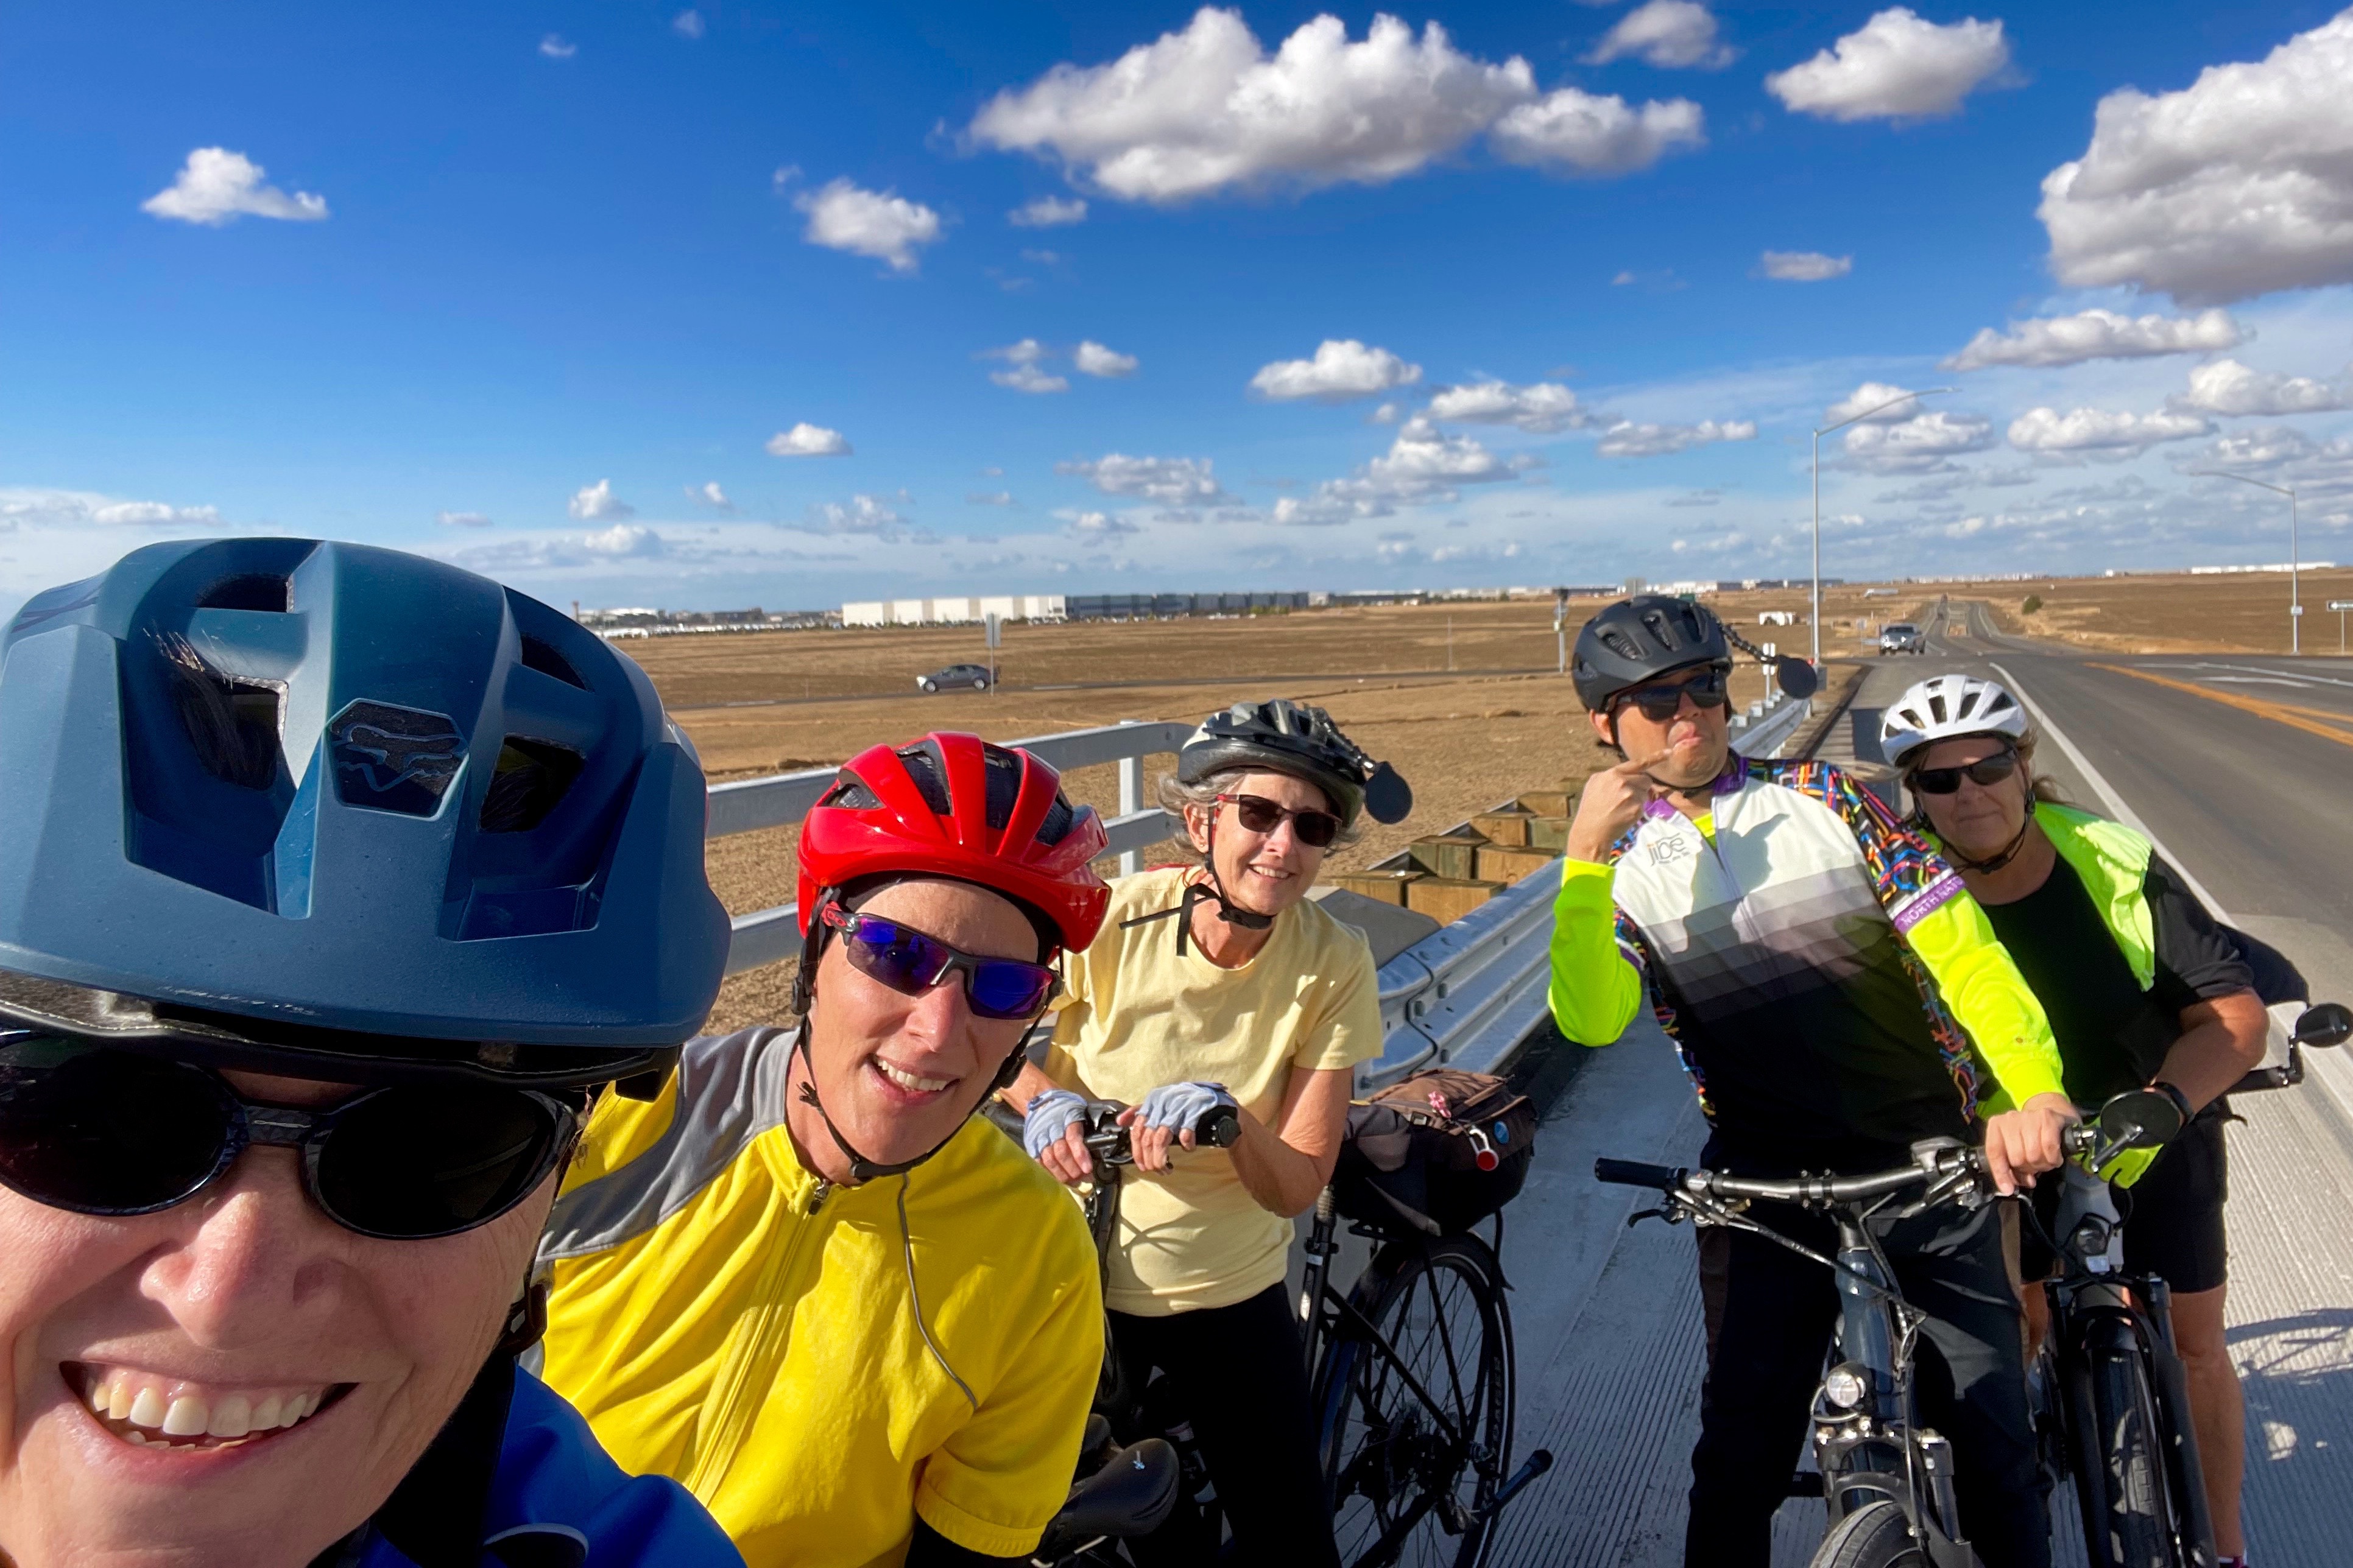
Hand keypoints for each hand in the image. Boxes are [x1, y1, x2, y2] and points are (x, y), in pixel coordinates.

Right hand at [1022, 1089, 1092, 1186]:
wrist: (1041, 1099)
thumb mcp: (1080, 1109)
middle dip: (1074, 1169)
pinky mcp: (1033, 1146)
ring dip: (1063, 1175)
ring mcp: (1041, 1138)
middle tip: (1086, 1179)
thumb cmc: (1065, 1106)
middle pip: (1061, 1153)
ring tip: (1075, 1182)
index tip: (1088, 1168)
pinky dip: (1051, 1173)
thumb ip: (1089, 1124)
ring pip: (1050, 1161)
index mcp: (1067, 1117)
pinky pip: (1041, 1163)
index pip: (1073, 1137)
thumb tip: (1107, 1140)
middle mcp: (1052, 1129)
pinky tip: (1061, 1179)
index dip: (1080, 1154)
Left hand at [1123, 1082, 1238, 1173]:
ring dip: (1162, 1158)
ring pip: (1161, 1138)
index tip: (1142, 1165)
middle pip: (1147, 1138)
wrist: (1213, 1098)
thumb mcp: (1160, 1105)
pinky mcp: (1195, 1109)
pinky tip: (1189, 1148)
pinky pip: (1185, 1132)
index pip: (1137, 1131)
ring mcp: (1179, 1105)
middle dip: (1150, 1160)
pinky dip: (1186, 1144)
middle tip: (1157, 1170)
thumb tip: (1120, 1121)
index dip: (1137, 1152)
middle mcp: (1163, 1101)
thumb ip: (1140, 1112)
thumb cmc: (1183, 1104)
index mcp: (1152, 1101)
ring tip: (1167, 1168)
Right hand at [1566, 748, 1671, 863]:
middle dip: (1641, 787)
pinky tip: (1624, 815)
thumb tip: (1625, 775)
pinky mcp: (1637, 808)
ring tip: (1622, 808)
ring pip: (1645, 793)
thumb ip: (1611, 776)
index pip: (1638, 763)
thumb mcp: (1594, 784)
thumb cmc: (1590, 808)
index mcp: (1613, 773)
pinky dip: (1637, 810)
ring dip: (1638, 799)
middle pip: (1645, 779)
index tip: (1669, 752)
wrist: (1590, 831)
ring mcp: (1631, 795)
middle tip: (1627, 797)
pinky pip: (1643, 805)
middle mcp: (1623, 781)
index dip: (1656, 757)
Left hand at [1981, 1091, 2078, 1195]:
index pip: (1994, 1152)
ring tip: (2044, 1161)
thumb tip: (2010, 1187)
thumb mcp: (2014, 1150)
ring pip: (2033, 1155)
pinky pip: (2049, 1147)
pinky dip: (2053, 1158)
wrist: (2051, 1116)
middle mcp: (2010, 1119)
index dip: (2001, 1173)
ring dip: (2042, 1165)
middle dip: (2027, 1169)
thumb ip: (2009, 1168)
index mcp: (1996, 1126)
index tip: (2007, 1189)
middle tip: (2034, 1167)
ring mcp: (2028, 1116)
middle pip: (2016, 1157)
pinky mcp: (2047, 1117)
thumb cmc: (2030, 1136)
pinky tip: (2054, 1157)